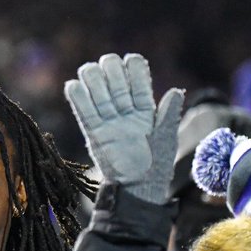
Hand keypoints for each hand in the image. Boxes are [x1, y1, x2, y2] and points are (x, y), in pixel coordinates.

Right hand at [65, 53, 182, 203]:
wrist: (138, 188)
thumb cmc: (157, 164)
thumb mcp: (167, 137)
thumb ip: (169, 114)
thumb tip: (177, 91)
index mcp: (146, 109)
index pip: (138, 79)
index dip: (134, 67)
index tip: (131, 62)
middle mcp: (126, 110)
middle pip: (115, 79)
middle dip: (111, 69)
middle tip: (109, 68)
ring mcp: (109, 120)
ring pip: (98, 91)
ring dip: (92, 78)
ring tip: (89, 72)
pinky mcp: (94, 132)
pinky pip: (84, 111)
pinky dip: (77, 97)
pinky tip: (73, 85)